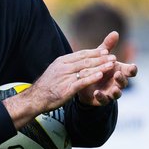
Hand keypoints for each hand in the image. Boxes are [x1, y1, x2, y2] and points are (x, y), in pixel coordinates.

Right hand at [2, 34, 126, 127]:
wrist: (36, 98)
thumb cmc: (47, 86)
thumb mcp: (55, 70)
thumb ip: (67, 65)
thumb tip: (77, 60)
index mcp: (62, 62)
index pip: (81, 54)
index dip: (94, 52)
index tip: (105, 50)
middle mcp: (64, 67)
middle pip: (85, 60)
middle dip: (101, 58)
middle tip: (113, 56)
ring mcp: (65, 78)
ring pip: (86, 69)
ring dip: (100, 66)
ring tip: (112, 64)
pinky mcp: (66, 89)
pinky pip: (82, 82)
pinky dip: (92, 78)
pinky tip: (101, 75)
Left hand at [77, 31, 137, 105]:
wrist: (83, 82)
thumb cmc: (96, 67)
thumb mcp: (100, 56)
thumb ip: (107, 46)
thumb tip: (115, 32)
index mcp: (119, 70)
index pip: (130, 71)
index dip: (132, 69)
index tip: (132, 67)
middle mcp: (117, 82)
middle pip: (124, 82)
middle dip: (122, 78)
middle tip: (117, 74)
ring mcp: (110, 92)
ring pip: (117, 93)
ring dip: (116, 91)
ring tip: (114, 89)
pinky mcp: (102, 99)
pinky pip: (104, 100)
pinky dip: (101, 97)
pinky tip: (96, 92)